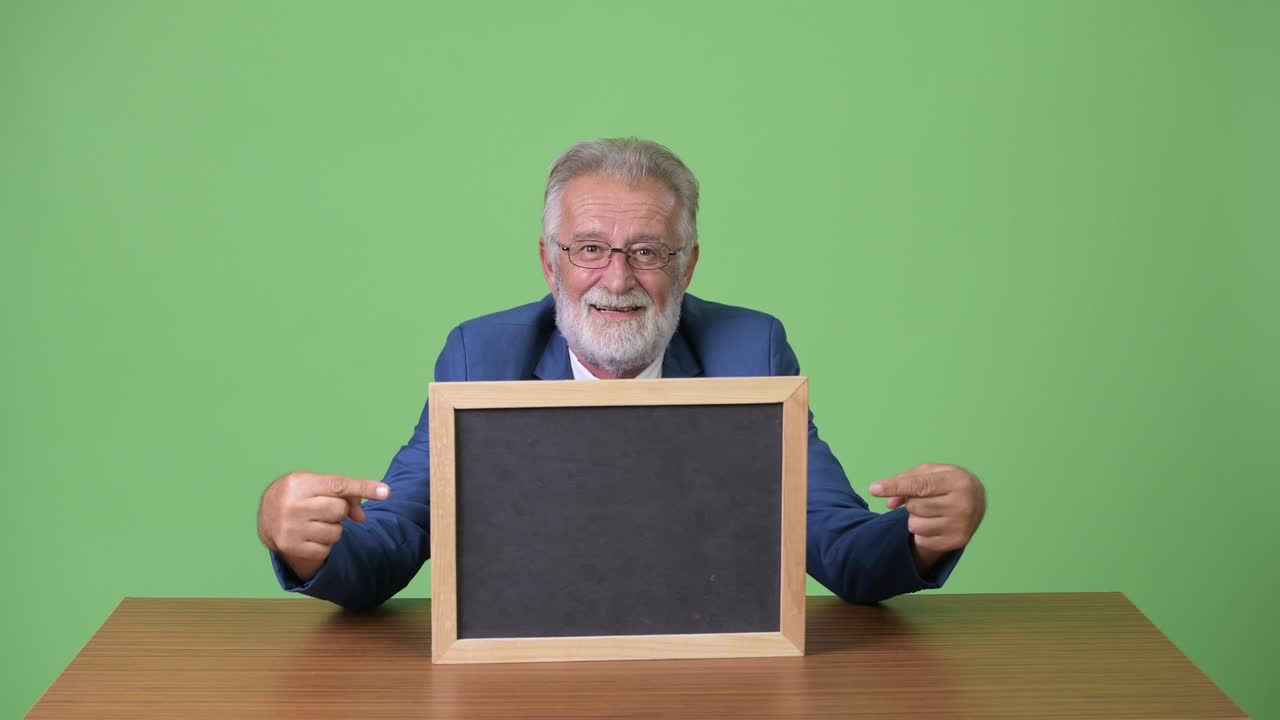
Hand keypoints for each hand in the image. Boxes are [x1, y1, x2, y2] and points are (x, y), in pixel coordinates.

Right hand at [257, 471, 389, 582]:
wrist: (267, 515)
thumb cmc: (300, 496)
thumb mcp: (316, 485)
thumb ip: (344, 494)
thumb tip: (362, 517)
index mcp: (299, 484)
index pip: (339, 486)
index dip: (364, 487)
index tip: (386, 492)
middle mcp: (292, 506)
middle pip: (340, 510)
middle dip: (338, 510)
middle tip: (323, 508)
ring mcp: (290, 528)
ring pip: (336, 532)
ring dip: (332, 528)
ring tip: (315, 522)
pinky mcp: (290, 548)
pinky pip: (326, 550)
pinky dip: (323, 544)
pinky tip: (310, 535)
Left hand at [868, 464, 985, 574]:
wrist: (976, 500)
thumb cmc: (946, 482)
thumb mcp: (930, 472)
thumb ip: (906, 480)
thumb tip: (889, 504)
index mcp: (957, 481)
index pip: (919, 486)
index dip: (894, 486)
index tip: (873, 488)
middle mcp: (963, 504)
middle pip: (914, 506)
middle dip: (912, 501)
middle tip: (928, 498)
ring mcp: (961, 525)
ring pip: (915, 524)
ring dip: (916, 518)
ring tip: (932, 510)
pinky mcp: (957, 542)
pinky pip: (921, 539)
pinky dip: (923, 531)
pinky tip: (937, 523)